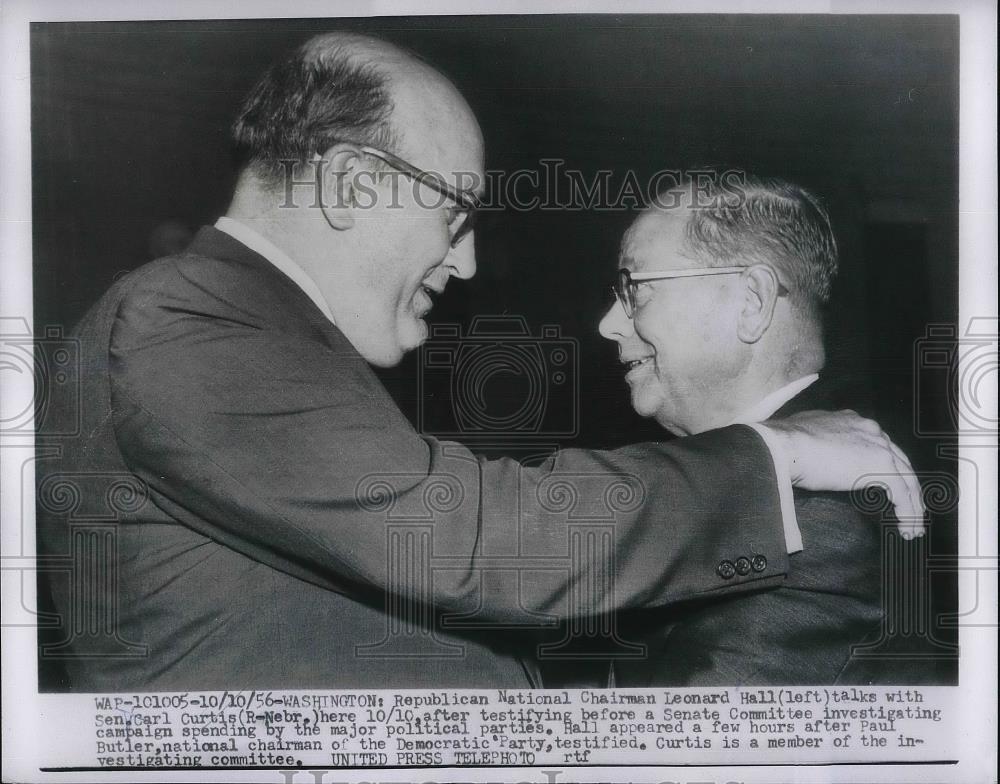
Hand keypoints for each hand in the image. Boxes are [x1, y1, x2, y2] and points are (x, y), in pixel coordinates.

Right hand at [764, 409, 925, 538]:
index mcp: (853, 421)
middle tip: (910, 504)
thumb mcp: (806, 435)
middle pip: (900, 460)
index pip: (878, 444)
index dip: (886, 465)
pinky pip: (902, 493)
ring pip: (907, 477)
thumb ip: (820, 441)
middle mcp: (871, 430)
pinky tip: (906, 526)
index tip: (887, 483)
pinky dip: (907, 512)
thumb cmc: (786, 444)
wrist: (786, 446)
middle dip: (907, 484)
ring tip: (912, 524)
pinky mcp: (881, 467)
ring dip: (912, 502)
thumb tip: (816, 452)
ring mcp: (878, 447)